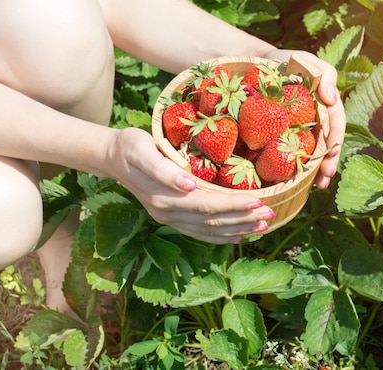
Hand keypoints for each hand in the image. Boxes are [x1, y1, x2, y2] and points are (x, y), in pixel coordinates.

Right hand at [105, 128, 274, 243]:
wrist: (112, 157)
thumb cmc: (130, 145)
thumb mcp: (141, 148)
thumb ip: (163, 168)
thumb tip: (188, 184)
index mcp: (163, 196)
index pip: (206, 205)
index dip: (233, 205)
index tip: (258, 201)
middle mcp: (167, 212)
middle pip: (211, 221)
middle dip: (242, 218)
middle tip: (270, 213)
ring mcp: (168, 219)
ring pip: (208, 230)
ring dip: (237, 229)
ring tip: (263, 225)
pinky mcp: (171, 219)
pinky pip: (199, 233)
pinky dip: (221, 237)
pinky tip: (239, 235)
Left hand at [263, 49, 345, 188]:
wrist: (261, 65)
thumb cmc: (289, 63)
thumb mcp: (308, 62)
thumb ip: (325, 74)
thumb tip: (331, 99)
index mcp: (325, 107)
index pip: (335, 126)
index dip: (335, 142)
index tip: (332, 156)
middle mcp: (316, 122)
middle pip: (326, 145)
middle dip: (328, 163)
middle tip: (324, 180)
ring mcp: (301, 130)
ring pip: (311, 152)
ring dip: (315, 171)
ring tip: (315, 186)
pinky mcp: (284, 134)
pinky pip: (290, 151)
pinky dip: (292, 166)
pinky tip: (292, 180)